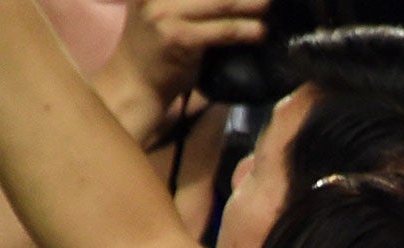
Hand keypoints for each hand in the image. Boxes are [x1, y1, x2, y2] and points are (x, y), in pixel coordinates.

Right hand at [111, 0, 266, 107]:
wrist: (134, 83)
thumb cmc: (155, 48)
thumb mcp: (162, 10)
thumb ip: (186, 1)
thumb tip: (228, 0)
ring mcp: (165, 13)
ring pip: (221, 3)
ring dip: (250, 4)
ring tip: (269, 6)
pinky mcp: (180, 37)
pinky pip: (222, 30)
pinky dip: (245, 30)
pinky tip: (260, 32)